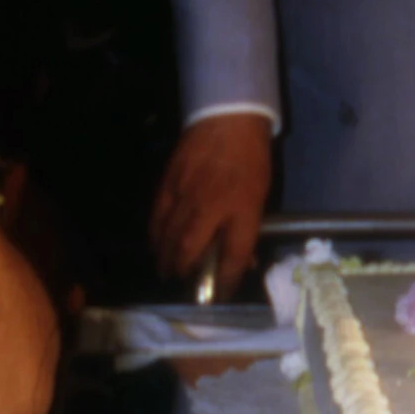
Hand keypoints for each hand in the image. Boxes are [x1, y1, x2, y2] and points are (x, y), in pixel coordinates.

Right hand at [150, 113, 272, 283]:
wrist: (228, 119)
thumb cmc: (249, 159)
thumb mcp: (259, 197)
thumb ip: (247, 230)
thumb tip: (243, 260)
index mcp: (240, 208)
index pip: (232, 253)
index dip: (227, 278)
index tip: (221, 294)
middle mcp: (210, 205)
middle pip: (190, 248)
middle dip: (184, 271)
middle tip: (182, 283)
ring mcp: (184, 193)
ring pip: (169, 235)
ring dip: (166, 258)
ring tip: (167, 271)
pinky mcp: (167, 183)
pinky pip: (157, 216)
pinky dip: (155, 234)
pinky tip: (155, 243)